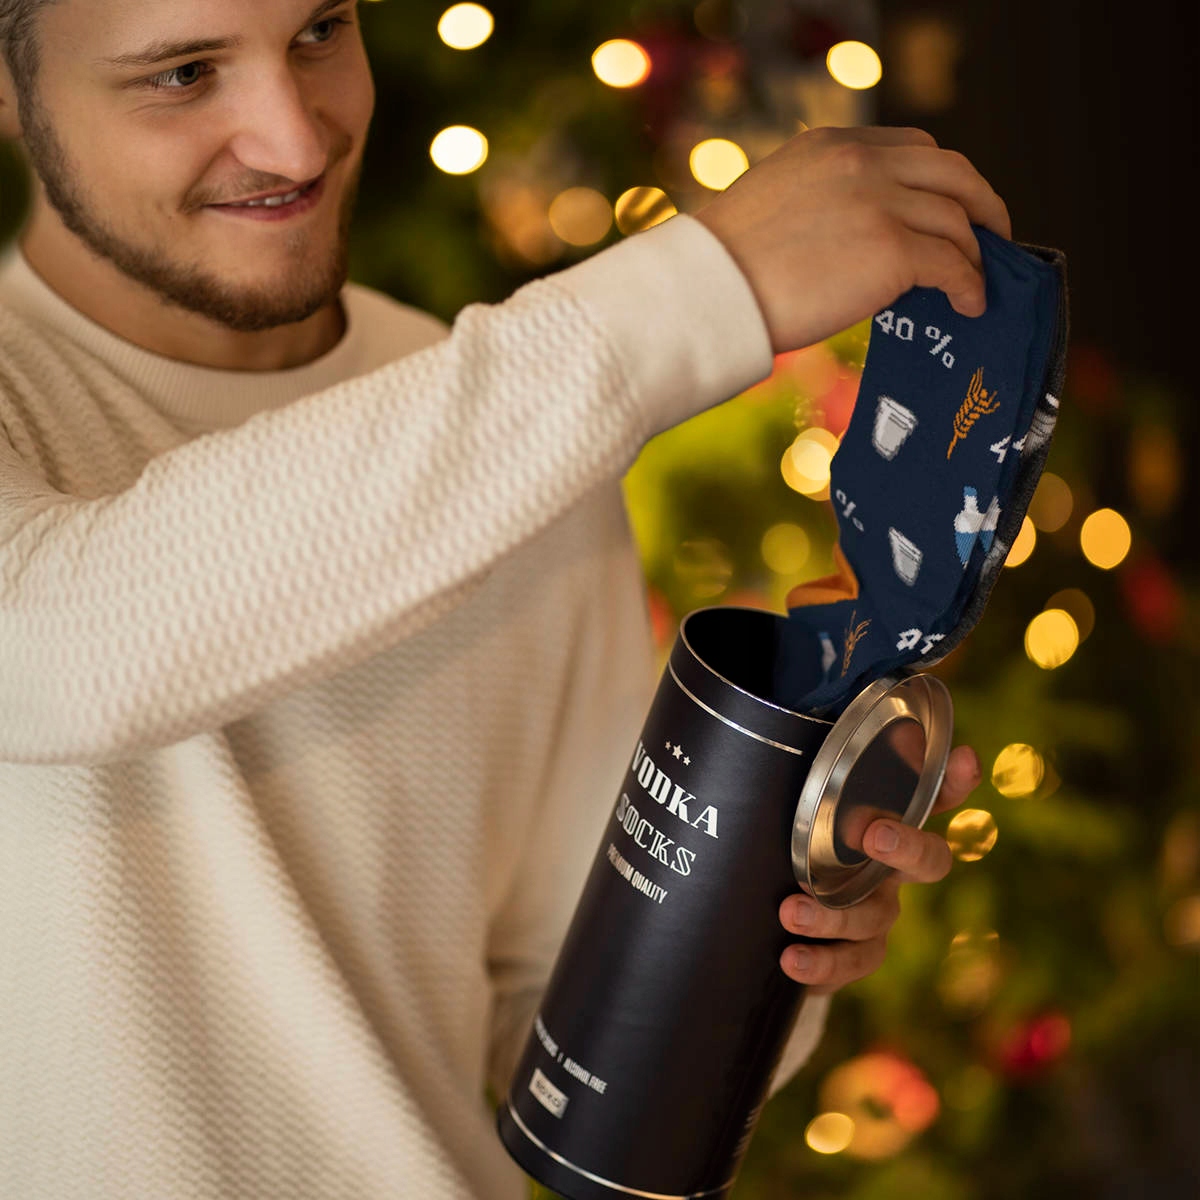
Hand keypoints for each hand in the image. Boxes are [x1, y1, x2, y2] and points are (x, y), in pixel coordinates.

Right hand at [692, 126, 1011, 353]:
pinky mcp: (891, 249)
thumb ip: (821, 203)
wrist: (708, 291)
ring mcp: (881, 202)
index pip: (912, 148)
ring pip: (957, 220)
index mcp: (831, 145)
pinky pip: (954, 263)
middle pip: (952, 172)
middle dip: (980, 205)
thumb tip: (853, 242)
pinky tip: (967, 305)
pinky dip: (970, 285)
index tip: (951, 209)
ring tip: (975, 283)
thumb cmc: (722, 268)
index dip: (941, 181)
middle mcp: (863, 161)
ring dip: (975, 254)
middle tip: (990, 238)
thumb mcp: (773, 206)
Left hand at [777, 744, 981, 992]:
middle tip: (872, 834)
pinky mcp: (851, 954)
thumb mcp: (793, 797)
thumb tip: (778, 709)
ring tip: (790, 910)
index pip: (931, 793)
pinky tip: (790, 958)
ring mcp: (877, 912)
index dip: (954, 777)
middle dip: (908, 846)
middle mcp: (892, 868)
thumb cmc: (793, 835)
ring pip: (877, 918)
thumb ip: (799, 761)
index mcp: (886, 822)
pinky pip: (851, 963)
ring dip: (835, 914)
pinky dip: (822, 965)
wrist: (772, 910)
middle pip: (929, 860)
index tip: (964, 757)